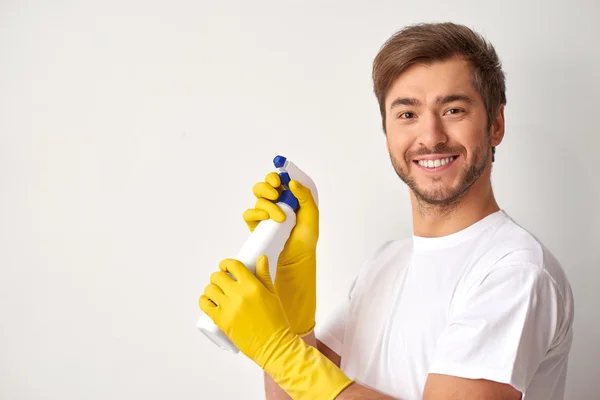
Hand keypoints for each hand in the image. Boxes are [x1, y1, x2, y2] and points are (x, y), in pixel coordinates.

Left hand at [199, 255, 352, 399]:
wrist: (273, 345)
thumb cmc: (276, 321)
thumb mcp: (272, 294)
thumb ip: (264, 275)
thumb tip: (261, 258)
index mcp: (252, 286)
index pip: (233, 266)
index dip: (226, 263)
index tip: (225, 266)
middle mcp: (238, 295)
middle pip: (218, 276)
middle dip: (219, 277)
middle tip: (222, 282)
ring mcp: (228, 308)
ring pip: (209, 289)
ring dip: (211, 288)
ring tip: (217, 292)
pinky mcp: (221, 321)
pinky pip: (205, 305)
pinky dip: (204, 300)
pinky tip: (209, 301)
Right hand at [242, 173, 317, 335]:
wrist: (294, 265)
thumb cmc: (305, 244)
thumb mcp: (311, 219)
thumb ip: (305, 198)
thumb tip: (291, 182)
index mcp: (290, 200)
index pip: (280, 181)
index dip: (277, 176)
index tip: (280, 178)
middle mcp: (276, 206)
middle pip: (265, 186)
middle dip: (267, 186)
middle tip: (276, 195)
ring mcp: (265, 217)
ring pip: (257, 199)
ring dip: (265, 203)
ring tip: (278, 217)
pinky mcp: (256, 228)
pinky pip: (249, 215)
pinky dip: (255, 214)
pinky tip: (266, 221)